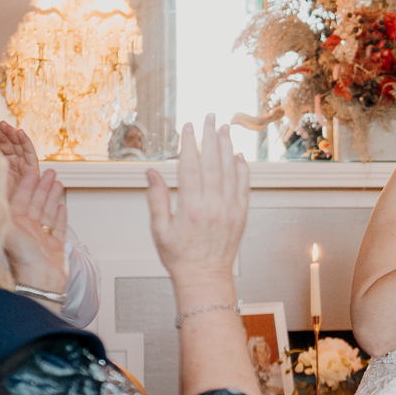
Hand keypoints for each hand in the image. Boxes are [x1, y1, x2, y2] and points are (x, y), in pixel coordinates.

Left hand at [0, 120, 42, 182]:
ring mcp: (23, 164)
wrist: (11, 209)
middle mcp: (13, 162)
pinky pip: (30, 151)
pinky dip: (26, 141)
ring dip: (11, 133)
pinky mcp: (33, 167)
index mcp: (1, 164)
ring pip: (18, 144)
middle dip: (0, 132)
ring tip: (3, 124)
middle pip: (7, 143)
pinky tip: (20, 132)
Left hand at [3, 157, 67, 295]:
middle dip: (42, 186)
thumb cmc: (23, 262)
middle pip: (35, 203)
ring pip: (47, 212)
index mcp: (15, 225)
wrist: (41, 284)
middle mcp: (27, 231)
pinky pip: (58, 228)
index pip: (20, 199)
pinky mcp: (54, 249)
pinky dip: (60, 216)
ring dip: (52, 196)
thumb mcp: (9, 231)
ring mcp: (41, 239)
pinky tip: (63, 206)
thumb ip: (1, 211)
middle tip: (50, 172)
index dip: (26, 184)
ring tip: (59, 182)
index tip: (31, 171)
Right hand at [146, 117, 249, 290]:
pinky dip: (242, 169)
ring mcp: (230, 209)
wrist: (205, 278)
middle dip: (211, 136)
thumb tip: (152, 171)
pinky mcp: (241, 215)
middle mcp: (213, 205)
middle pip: (212, 162)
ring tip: (225, 128)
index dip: (189, 143)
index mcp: (191, 207)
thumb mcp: (159, 229)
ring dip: (227, 147)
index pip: (190, 166)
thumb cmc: (179, 256)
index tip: (188, 126)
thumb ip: (157, 198)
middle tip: (210, 116)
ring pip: (230, 170)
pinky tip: (238, 156)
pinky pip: (243, 186)